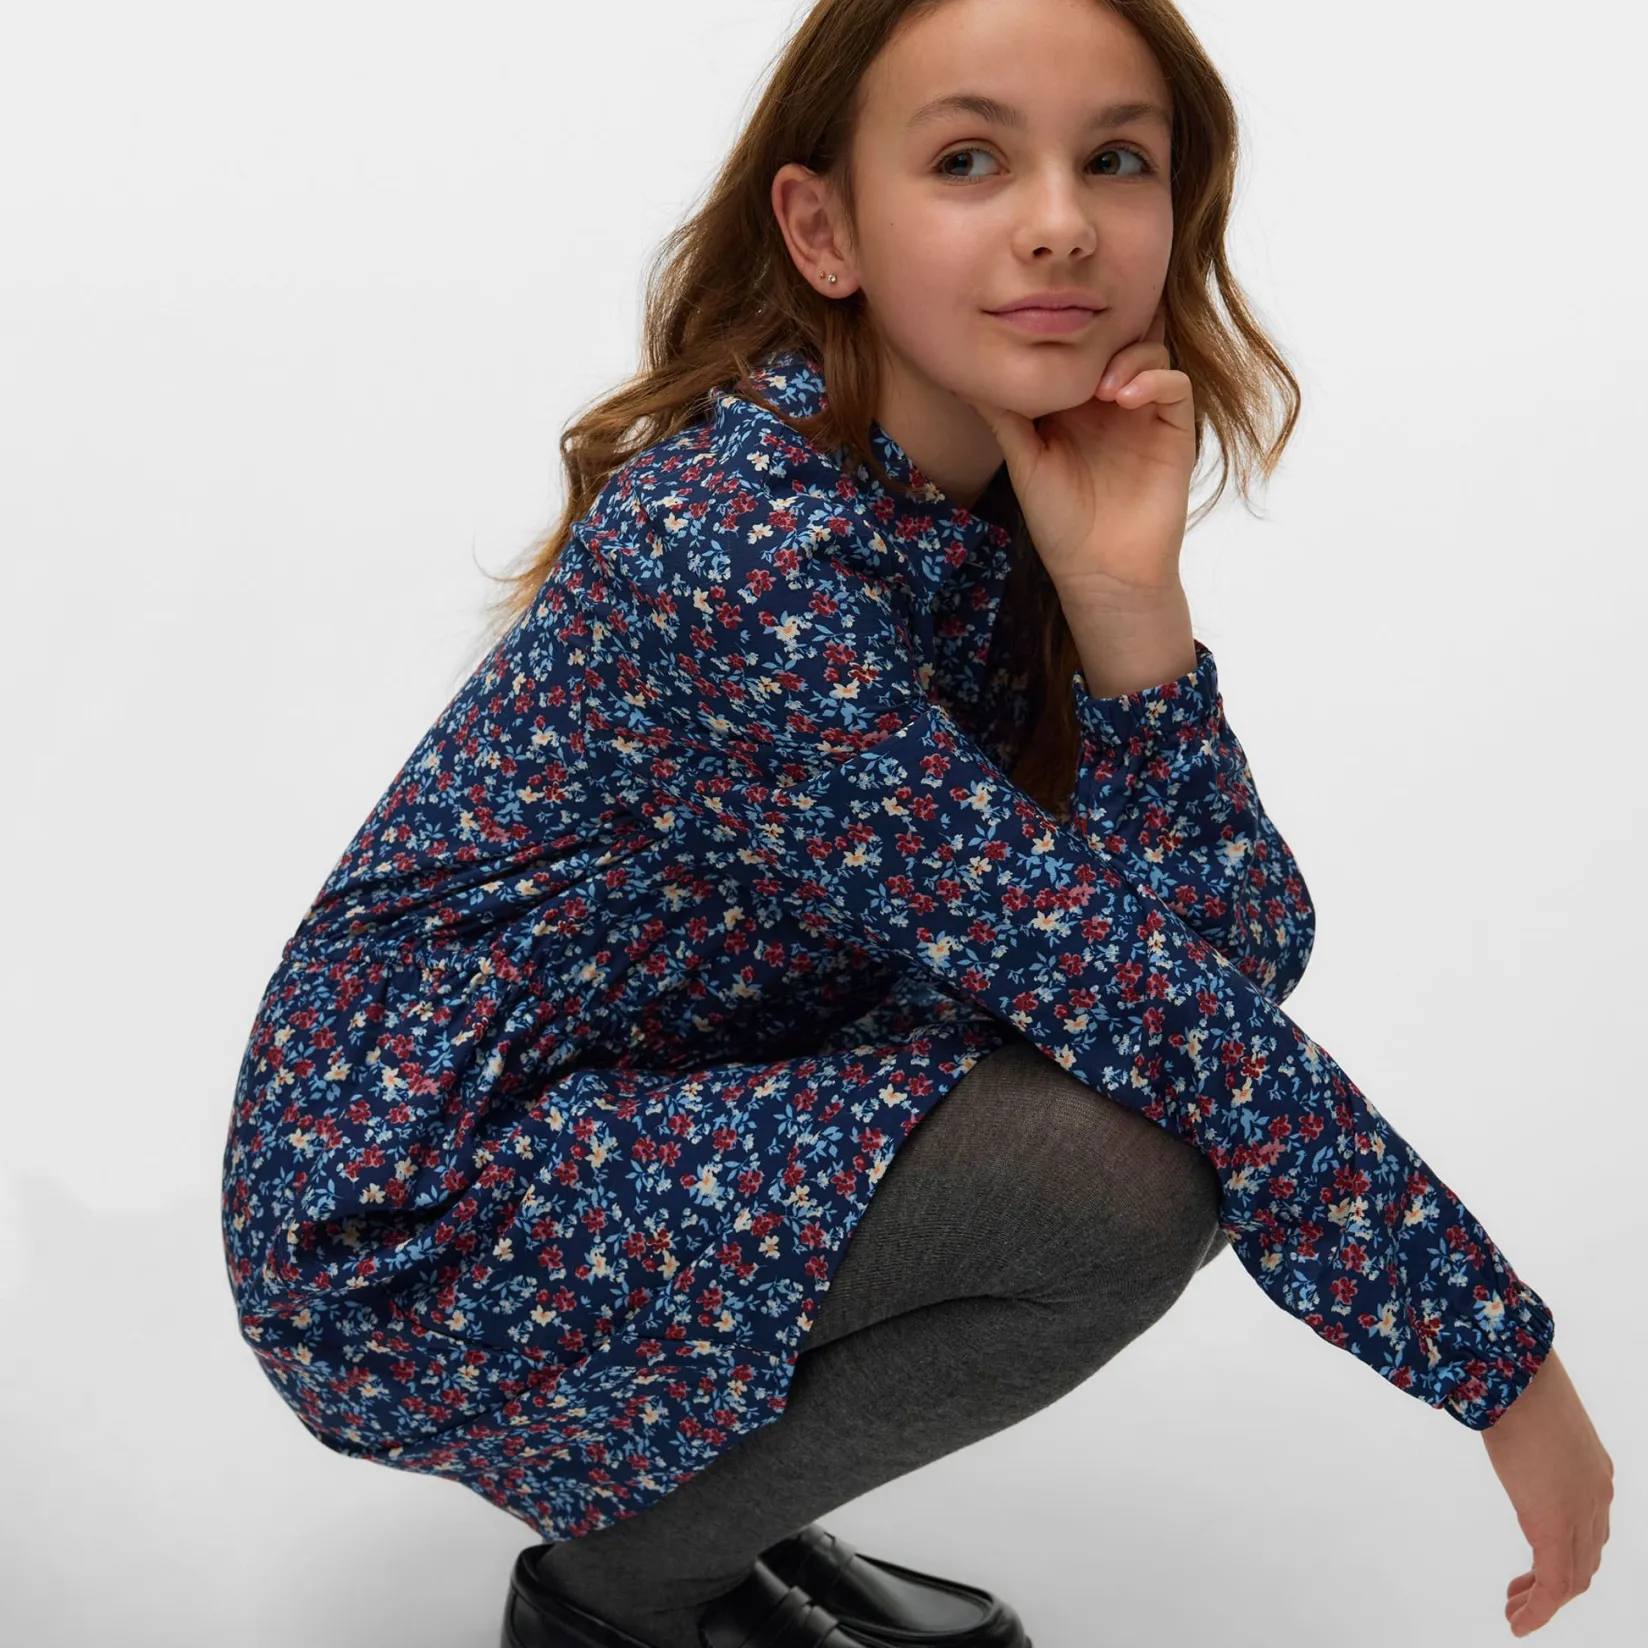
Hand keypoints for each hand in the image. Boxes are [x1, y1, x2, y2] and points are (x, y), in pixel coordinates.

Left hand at [959, 301, 1195, 600]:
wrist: (1101, 570)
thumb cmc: (1060, 522)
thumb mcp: (1023, 461)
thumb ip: (1003, 416)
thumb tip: (964, 376)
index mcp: (1074, 400)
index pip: (1078, 346)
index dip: (1070, 327)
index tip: (1047, 317)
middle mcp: (1110, 399)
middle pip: (1118, 336)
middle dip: (1104, 328)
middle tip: (1082, 339)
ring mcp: (1144, 410)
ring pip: (1149, 350)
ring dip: (1127, 357)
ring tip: (1102, 389)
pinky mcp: (1173, 428)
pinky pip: (1175, 385)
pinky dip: (1155, 379)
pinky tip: (1125, 398)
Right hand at [1479, 1347, 1613, 1635]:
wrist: (1514, 1373)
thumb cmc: (1512, 1378)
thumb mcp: (1529, 1414)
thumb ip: (1526, 1436)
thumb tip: (1501, 1426)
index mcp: (1594, 1470)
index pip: (1590, 1528)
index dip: (1567, 1553)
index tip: (1537, 1563)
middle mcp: (1597, 1497)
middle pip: (1586, 1558)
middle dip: (1557, 1584)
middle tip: (1525, 1595)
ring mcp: (1582, 1512)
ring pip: (1573, 1576)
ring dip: (1545, 1600)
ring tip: (1517, 1610)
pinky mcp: (1554, 1525)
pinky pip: (1554, 1584)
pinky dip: (1539, 1609)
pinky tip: (1519, 1620)